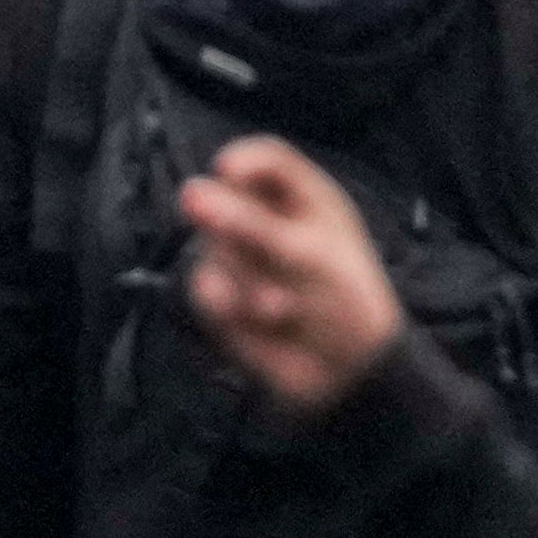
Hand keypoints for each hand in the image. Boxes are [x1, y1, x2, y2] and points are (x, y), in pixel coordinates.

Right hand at [180, 133, 402, 415]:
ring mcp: (244, 259)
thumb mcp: (305, 256)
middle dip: (242, 236)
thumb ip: (245, 222)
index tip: (230, 179)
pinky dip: (230, 306)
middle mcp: (269, 221)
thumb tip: (188, 191)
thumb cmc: (346, 304)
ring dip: (245, 281)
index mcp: (304, 199)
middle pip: (225, 202)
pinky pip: (203, 286)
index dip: (242, 164)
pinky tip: (259, 322)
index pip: (261, 159)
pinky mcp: (226, 295)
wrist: (349, 378)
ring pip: (210, 247)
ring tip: (283, 307)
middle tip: (274, 263)